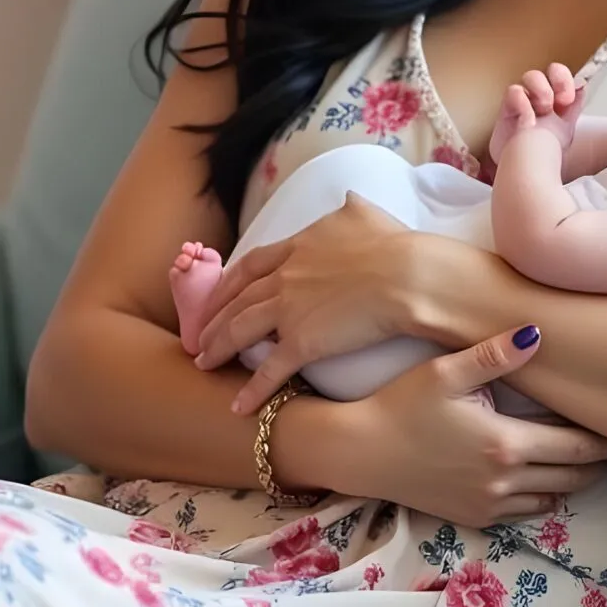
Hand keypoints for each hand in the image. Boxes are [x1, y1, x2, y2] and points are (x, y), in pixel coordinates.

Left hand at [191, 195, 432, 411]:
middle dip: (213, 318)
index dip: (229, 282)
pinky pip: (270, 370)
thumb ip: (351, 208)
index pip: (250, 265)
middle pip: (237, 299)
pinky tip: (238, 407)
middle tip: (198, 335)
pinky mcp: (303, 342)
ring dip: (218, 348)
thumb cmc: (394, 245)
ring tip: (203, 363)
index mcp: (297, 246)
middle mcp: (284, 276)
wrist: (408, 276)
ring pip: (241, 330)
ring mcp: (289, 309)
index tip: (216, 294)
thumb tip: (349, 198)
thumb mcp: (366, 214)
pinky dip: (252, 390)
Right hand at [335, 326, 606, 524]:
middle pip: (574, 477)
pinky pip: (525, 513)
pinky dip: (544, 497)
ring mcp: (490, 504)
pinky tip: (548, 480)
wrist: (361, 452)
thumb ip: (493, 355)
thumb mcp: (444, 372)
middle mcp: (505, 481)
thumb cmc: (400, 404)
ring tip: (592, 462)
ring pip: (553, 498)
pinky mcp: (474, 517)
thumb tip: (537, 333)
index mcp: (506, 443)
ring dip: (575, 481)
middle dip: (602, 464)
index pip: (577, 447)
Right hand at [492, 62, 581, 160]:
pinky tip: (528, 122)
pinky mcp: (508, 107)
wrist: (522, 170)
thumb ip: (574, 107)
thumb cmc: (543, 151)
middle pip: (552, 69)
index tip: (570, 97)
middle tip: (562, 99)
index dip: (569, 79)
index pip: (566, 75)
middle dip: (561, 79)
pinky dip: (523, 104)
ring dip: (542, 90)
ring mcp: (525, 99)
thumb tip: (582, 84)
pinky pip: (514, 91)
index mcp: (558, 98)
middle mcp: (542, 94)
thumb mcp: (565, 129)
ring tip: (544, 110)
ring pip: (532, 76)